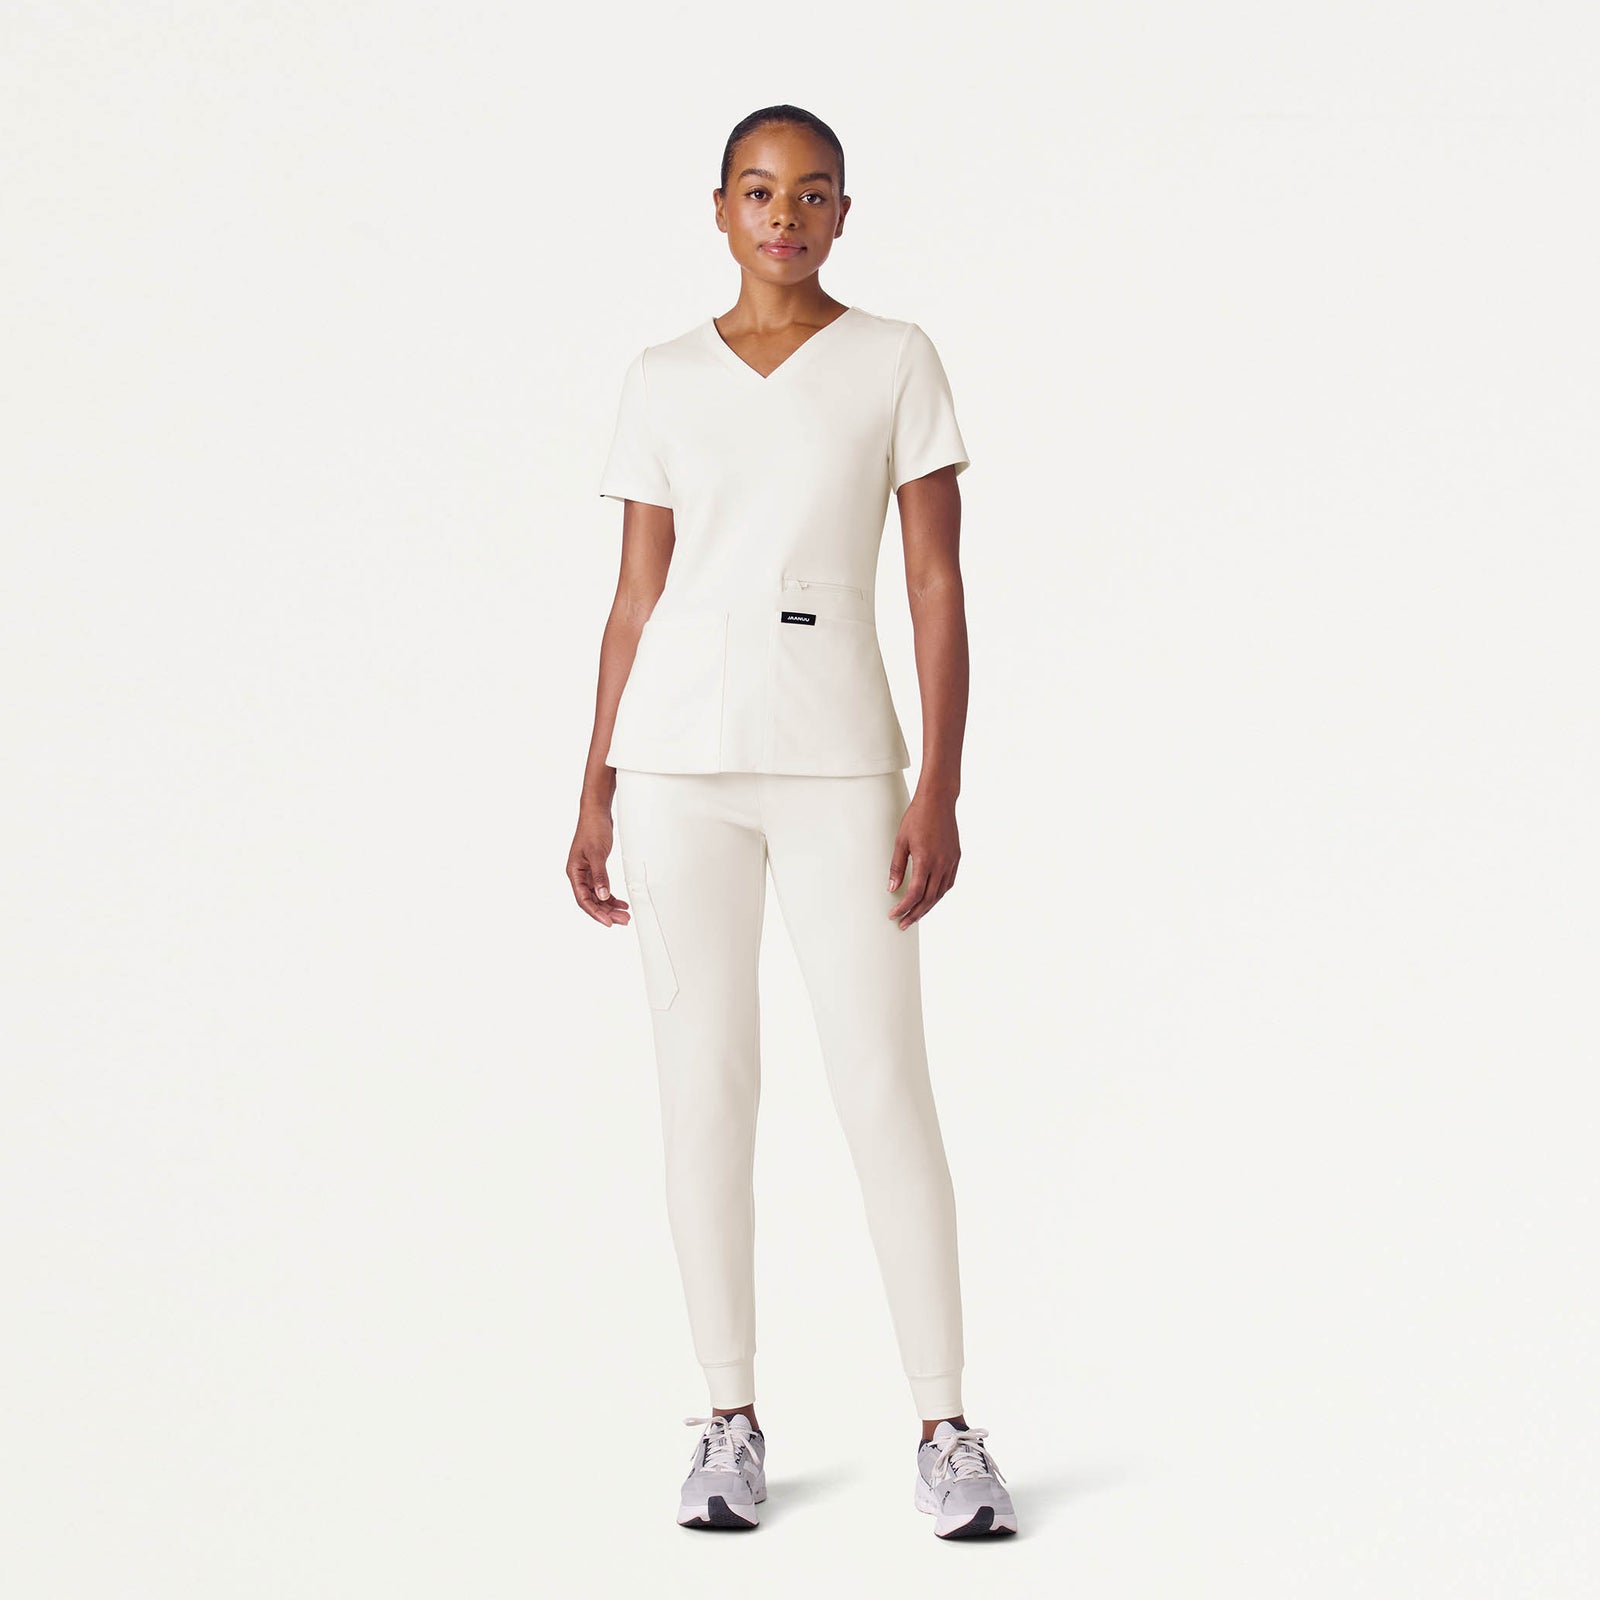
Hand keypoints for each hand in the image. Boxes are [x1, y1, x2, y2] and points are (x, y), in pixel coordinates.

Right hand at [568, 808, 629, 926]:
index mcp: (574, 872)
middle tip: (622, 920)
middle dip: (606, 912)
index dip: (596, 912)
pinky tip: (621, 903)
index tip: (608, 922)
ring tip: (624, 915)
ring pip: (598, 896)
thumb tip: (603, 896)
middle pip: (591, 901)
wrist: (596, 813)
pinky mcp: (596, 869)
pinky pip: (602, 888)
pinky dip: (611, 897)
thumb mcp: (597, 853)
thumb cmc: (592, 829)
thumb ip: (600, 876)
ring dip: (610, 906)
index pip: (583, 899)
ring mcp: (587, 873)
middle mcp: (579, 875)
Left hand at [886, 792, 959, 928]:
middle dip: (915, 914)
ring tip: (915, 915)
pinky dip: (938, 894)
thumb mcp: (900, 842)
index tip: (894, 915)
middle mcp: (941, 864)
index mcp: (925, 860)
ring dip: (927, 907)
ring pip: (940, 893)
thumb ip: (896, 867)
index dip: (904, 907)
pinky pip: (948, 883)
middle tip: (903, 924)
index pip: (915, 893)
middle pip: (928, 899)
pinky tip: (930, 898)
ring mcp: (951, 861)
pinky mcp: (956, 857)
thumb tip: (892, 888)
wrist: (938, 801)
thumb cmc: (917, 818)